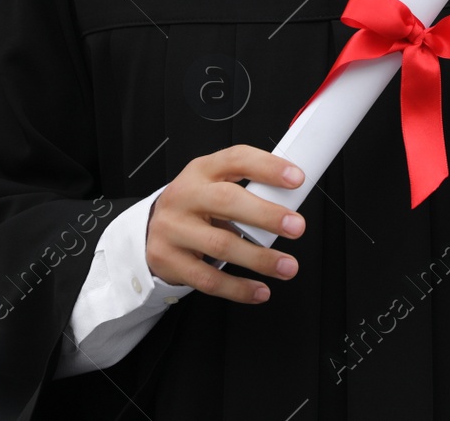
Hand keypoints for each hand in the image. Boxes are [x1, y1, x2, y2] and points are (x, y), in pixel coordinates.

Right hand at [145, 144, 304, 303]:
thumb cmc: (196, 206)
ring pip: (220, 244)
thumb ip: (248, 188)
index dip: (268, 167)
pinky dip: (238, 288)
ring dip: (259, 258)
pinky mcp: (168, 260)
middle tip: (296, 226)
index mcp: (202, 170)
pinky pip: (208, 279)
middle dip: (266, 215)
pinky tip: (260, 290)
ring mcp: (173, 228)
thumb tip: (292, 201)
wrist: (152, 229)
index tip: (296, 179)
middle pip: (227, 201)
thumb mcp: (215, 184)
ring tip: (287, 266)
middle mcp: (184, 195)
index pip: (236, 159)